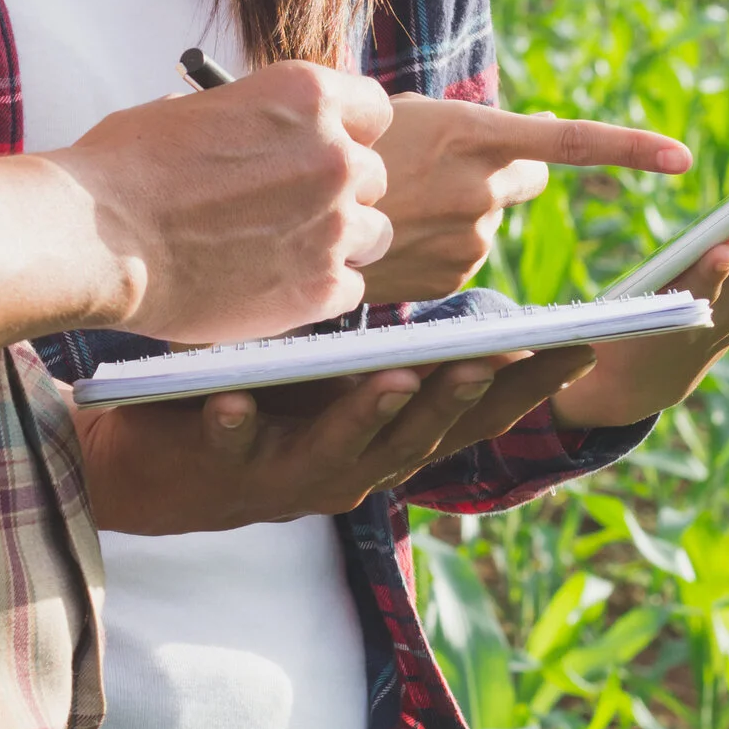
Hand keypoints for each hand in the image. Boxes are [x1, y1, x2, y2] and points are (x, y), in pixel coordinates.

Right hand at [48, 61, 394, 344]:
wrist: (97, 240)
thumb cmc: (124, 172)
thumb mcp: (191, 111)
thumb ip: (247, 121)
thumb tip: (256, 132)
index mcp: (306, 97)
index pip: (373, 109)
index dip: (349, 133)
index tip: (326, 150)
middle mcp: (334, 155)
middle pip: (373, 177)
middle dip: (338, 193)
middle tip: (292, 212)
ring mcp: (334, 224)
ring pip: (374, 235)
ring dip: (339, 244)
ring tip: (284, 254)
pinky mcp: (322, 286)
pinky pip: (351, 289)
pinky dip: (319, 292)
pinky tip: (275, 288)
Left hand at [75, 347, 600, 534]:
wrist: (149, 466)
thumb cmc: (260, 400)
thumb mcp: (336, 371)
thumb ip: (395, 338)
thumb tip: (464, 249)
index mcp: (392, 440)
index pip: (475, 413)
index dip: (529, 386)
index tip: (580, 347)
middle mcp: (356, 470)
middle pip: (424, 435)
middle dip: (462, 395)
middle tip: (500, 353)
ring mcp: (291, 479)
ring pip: (344, 450)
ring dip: (370, 415)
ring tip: (391, 377)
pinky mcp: (224, 475)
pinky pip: (233, 449)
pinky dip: (238, 427)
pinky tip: (235, 401)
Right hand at [364, 96, 689, 304]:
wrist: (280, 211)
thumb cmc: (341, 149)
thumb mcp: (404, 115)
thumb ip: (479, 126)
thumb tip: (543, 133)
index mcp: (472, 133)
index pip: (572, 143)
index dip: (631, 148)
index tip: (680, 156)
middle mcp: (479, 188)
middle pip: (527, 180)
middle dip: (503, 173)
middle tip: (447, 165)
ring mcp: (466, 239)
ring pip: (488, 221)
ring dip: (461, 210)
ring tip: (400, 201)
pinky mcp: (449, 278)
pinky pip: (463, 258)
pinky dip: (439, 247)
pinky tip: (398, 236)